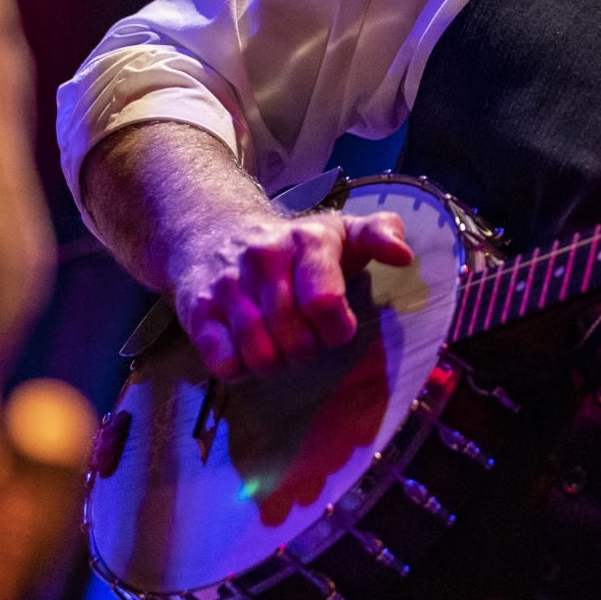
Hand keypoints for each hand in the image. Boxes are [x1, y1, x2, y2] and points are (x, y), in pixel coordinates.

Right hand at [169, 208, 415, 381]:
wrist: (214, 232)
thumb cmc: (293, 245)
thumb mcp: (342, 231)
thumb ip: (381, 234)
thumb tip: (403, 256)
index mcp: (307, 241)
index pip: (324, 302)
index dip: (336, 330)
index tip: (335, 325)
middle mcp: (264, 259)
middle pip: (296, 342)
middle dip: (307, 349)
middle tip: (302, 334)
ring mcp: (227, 285)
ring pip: (260, 357)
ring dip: (275, 362)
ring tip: (276, 341)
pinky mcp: (197, 311)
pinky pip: (223, 364)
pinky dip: (240, 368)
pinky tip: (245, 346)